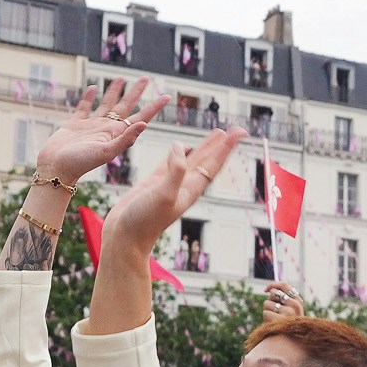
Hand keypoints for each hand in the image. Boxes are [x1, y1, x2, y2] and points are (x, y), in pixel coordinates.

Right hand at [36, 78, 167, 185]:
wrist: (56, 168)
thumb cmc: (81, 163)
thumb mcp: (107, 152)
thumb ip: (125, 139)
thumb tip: (144, 124)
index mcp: (118, 134)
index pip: (141, 117)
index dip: (154, 107)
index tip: (167, 96)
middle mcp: (108, 128)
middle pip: (126, 105)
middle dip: (136, 92)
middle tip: (145, 78)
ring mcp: (92, 125)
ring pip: (106, 103)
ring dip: (114, 91)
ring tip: (121, 78)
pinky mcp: (75, 124)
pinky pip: (84, 107)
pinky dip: (88, 97)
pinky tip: (92, 88)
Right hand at [102, 126, 246, 255]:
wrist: (125, 237)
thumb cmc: (145, 221)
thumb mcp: (164, 194)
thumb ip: (175, 171)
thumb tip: (181, 146)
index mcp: (191, 188)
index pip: (213, 163)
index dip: (226, 147)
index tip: (241, 133)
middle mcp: (184, 185)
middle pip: (208, 159)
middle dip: (222, 144)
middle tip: (237, 129)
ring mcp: (169, 184)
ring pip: (192, 159)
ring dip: (205, 146)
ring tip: (217, 134)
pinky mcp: (154, 183)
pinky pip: (171, 163)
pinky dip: (178, 153)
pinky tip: (181, 146)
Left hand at [262, 285, 305, 322]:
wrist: (289, 343)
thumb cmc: (287, 325)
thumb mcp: (289, 310)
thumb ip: (283, 298)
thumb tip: (269, 289)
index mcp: (298, 301)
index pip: (284, 285)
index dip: (273, 285)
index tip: (266, 290)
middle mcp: (295, 305)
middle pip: (274, 293)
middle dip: (270, 301)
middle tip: (275, 311)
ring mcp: (288, 313)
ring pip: (267, 303)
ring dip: (267, 310)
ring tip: (275, 320)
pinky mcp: (279, 320)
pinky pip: (265, 312)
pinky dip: (266, 318)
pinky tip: (273, 324)